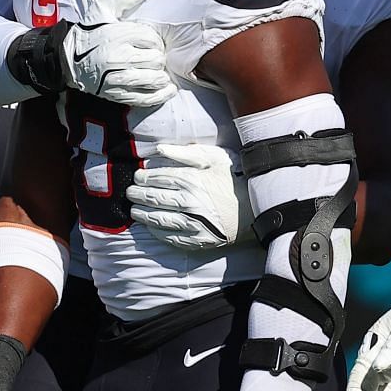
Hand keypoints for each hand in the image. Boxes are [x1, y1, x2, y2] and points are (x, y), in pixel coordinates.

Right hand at [61, 0, 173, 106]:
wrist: (68, 58)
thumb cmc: (90, 31)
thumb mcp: (104, 8)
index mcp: (118, 35)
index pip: (152, 39)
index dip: (156, 40)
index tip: (152, 42)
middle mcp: (118, 58)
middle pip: (156, 59)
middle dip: (159, 57)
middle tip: (154, 56)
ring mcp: (117, 78)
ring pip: (153, 78)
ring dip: (161, 75)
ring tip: (159, 72)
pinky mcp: (116, 94)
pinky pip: (145, 97)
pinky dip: (160, 94)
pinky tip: (167, 89)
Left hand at [126, 142, 250, 252]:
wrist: (259, 206)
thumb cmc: (235, 178)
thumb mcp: (213, 157)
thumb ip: (185, 152)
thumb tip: (158, 149)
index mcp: (191, 180)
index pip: (157, 178)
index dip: (143, 177)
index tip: (138, 176)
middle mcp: (188, 202)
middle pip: (153, 198)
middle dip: (137, 195)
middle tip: (130, 193)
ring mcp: (193, 223)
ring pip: (158, 219)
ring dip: (142, 214)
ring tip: (134, 210)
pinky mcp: (198, 240)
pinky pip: (171, 238)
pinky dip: (156, 232)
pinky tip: (150, 227)